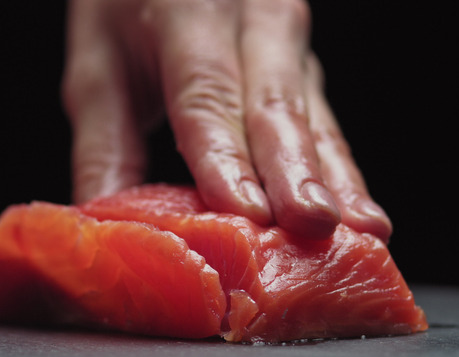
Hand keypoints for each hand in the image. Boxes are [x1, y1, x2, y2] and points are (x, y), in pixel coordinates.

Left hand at [62, 0, 390, 240]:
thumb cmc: (128, 6)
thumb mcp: (97, 66)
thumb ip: (103, 148)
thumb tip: (105, 227)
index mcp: (186, 12)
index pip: (206, 93)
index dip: (226, 155)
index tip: (244, 210)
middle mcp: (251, 21)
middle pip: (274, 105)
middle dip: (296, 171)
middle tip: (313, 225)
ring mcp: (287, 42)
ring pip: (314, 117)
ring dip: (335, 177)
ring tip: (360, 231)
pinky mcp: (304, 66)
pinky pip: (326, 122)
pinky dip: (342, 171)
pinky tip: (361, 214)